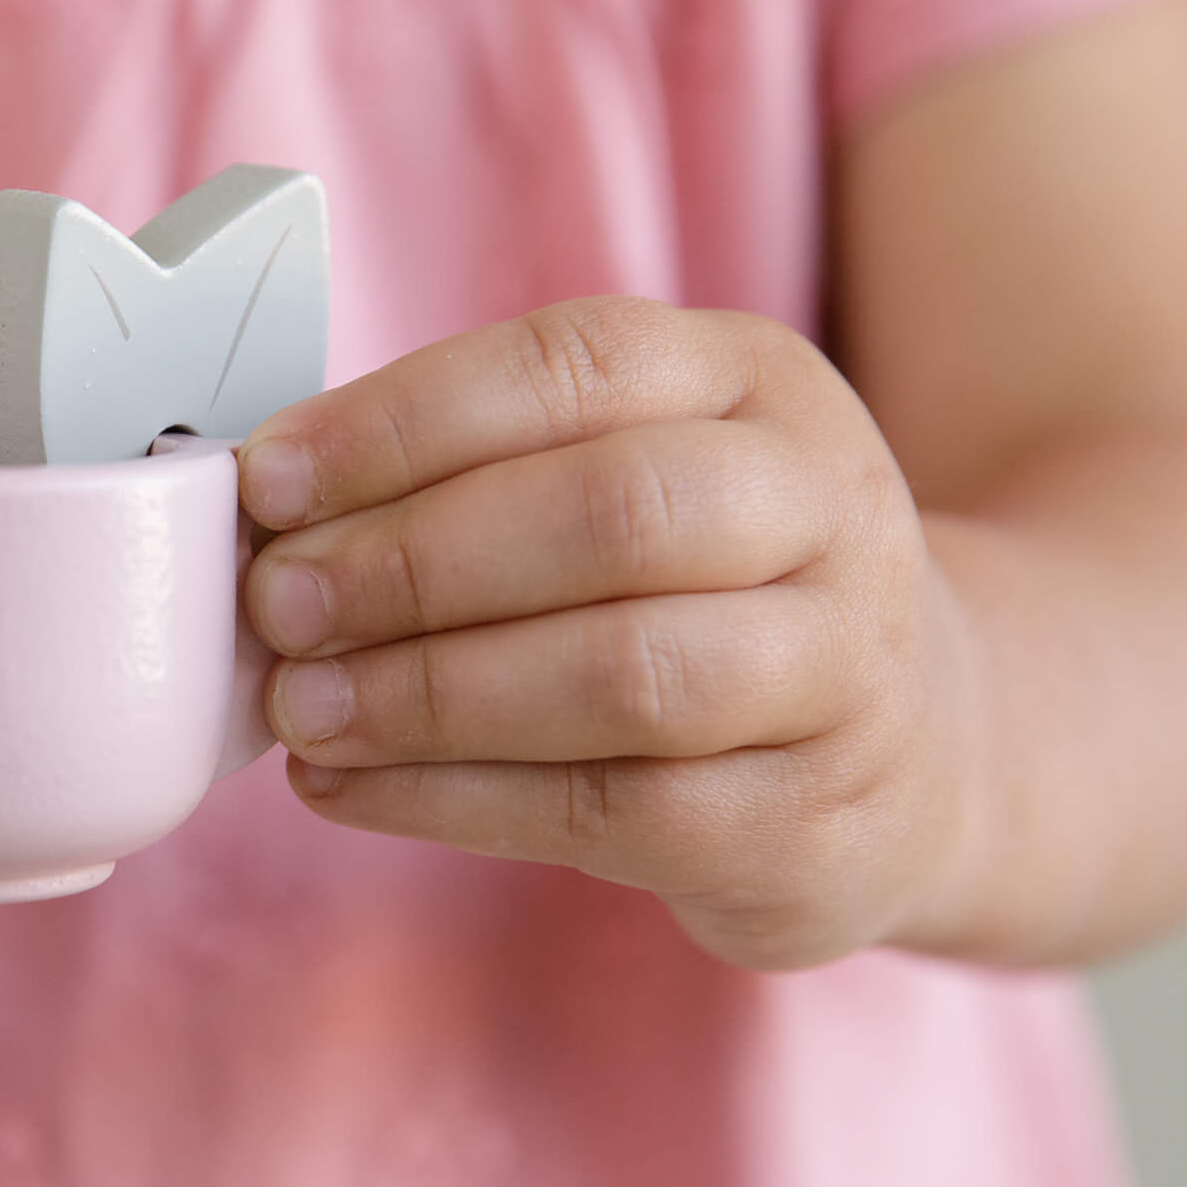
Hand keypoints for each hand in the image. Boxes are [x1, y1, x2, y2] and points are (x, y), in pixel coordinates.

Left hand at [238, 297, 984, 968]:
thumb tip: (274, 515)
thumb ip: (477, 472)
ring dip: (427, 692)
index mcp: (756, 383)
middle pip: (610, 513)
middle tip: (280, 605)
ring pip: (623, 673)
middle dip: (412, 561)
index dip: (402, 423)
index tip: (268, 481)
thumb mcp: (631, 474)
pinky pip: (612, 810)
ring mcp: (843, 671)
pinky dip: (449, 800)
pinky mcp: (812, 821)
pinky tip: (347, 790)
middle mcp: (826, 508)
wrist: (918, 748)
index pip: (572, 365)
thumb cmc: (708, 591)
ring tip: (302, 709)